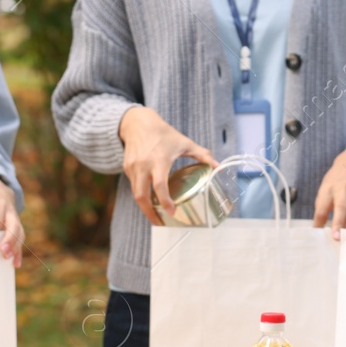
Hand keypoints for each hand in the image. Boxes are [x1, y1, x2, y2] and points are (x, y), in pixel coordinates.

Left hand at [0, 173, 25, 266]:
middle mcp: (9, 212)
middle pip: (13, 226)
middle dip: (10, 239)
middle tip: (3, 252)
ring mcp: (15, 219)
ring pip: (19, 233)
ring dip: (16, 248)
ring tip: (11, 262)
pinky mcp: (18, 225)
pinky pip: (21, 238)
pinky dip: (19, 251)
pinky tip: (16, 263)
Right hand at [118, 106, 216, 225]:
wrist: (138, 123)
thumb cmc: (163, 133)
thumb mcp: (185, 143)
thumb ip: (202, 155)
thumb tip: (218, 166)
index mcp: (159, 160)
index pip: (160, 185)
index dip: (165, 201)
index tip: (172, 212)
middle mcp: (143, 165)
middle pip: (141, 196)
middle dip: (149, 213)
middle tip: (160, 223)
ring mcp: (133, 167)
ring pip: (136, 193)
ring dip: (145, 207)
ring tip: (156, 215)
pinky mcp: (127, 168)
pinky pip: (133, 186)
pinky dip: (141, 195)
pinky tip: (150, 200)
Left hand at [313, 141, 345, 239]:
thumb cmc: (337, 179)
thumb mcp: (325, 189)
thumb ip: (322, 207)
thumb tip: (318, 228)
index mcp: (329, 189)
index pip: (322, 207)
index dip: (319, 220)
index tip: (317, 233)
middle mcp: (343, 191)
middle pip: (341, 209)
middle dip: (339, 224)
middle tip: (336, 239)